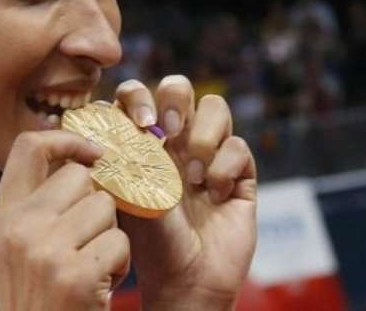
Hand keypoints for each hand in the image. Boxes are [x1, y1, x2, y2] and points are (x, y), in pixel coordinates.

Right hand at [0, 131, 130, 310]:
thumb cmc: (36, 298)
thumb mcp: (17, 245)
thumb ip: (38, 202)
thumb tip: (81, 157)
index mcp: (1, 214)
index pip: (29, 146)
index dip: (66, 139)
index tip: (91, 153)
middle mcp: (18, 226)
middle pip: (80, 175)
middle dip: (96, 201)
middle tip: (87, 237)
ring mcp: (45, 250)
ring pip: (106, 206)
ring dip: (110, 234)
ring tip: (91, 265)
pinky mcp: (76, 275)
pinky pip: (119, 241)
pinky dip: (120, 264)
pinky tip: (99, 287)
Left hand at [115, 76, 256, 309]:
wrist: (185, 279)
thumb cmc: (149, 239)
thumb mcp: (128, 193)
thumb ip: (127, 153)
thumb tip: (127, 121)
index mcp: (141, 139)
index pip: (135, 94)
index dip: (138, 98)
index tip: (143, 126)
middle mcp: (174, 139)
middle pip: (177, 86)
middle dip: (174, 102)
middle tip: (170, 133)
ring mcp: (208, 151)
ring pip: (214, 106)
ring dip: (203, 136)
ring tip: (193, 176)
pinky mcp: (239, 170)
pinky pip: (238, 144)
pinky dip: (225, 167)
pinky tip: (213, 196)